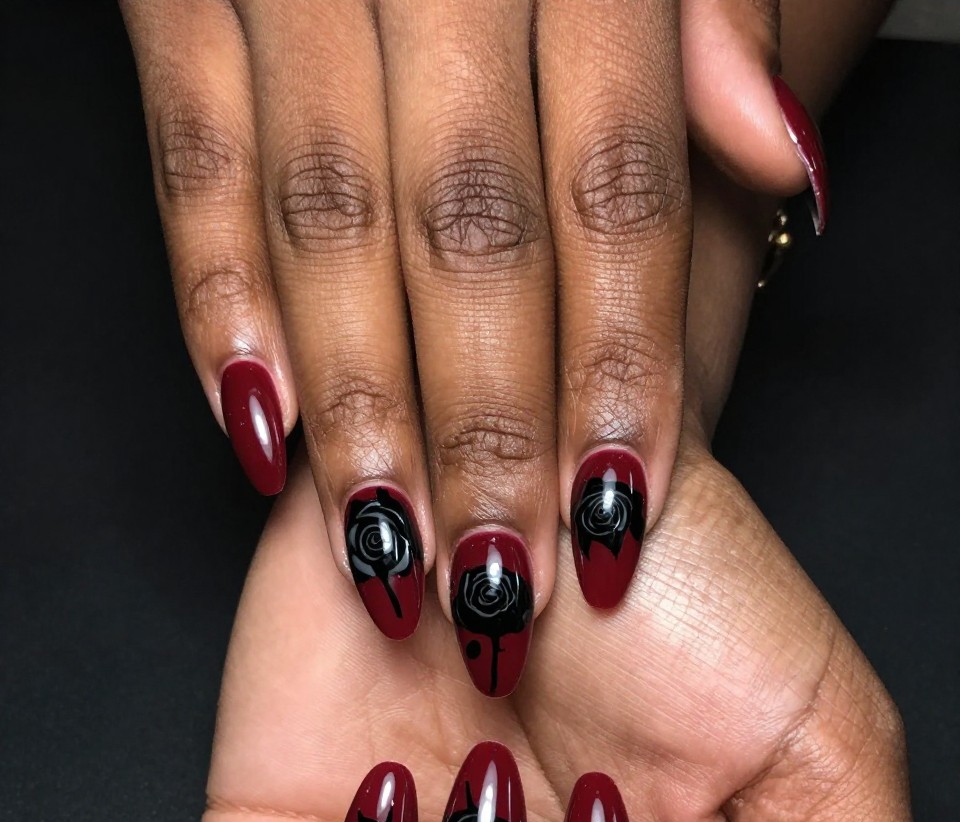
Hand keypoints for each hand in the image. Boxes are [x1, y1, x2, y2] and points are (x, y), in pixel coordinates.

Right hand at [121, 0, 821, 690]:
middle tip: (499, 576)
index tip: (613, 511)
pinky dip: (214, 297)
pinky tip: (258, 425)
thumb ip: (710, 33)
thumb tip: (783, 158)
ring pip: (327, 218)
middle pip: (471, 231)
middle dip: (487, 424)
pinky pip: (190, 158)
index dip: (617, 363)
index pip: (613, 192)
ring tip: (389, 546)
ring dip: (360, 404)